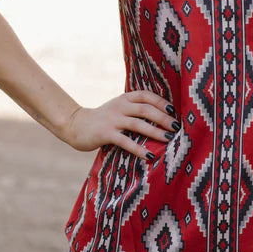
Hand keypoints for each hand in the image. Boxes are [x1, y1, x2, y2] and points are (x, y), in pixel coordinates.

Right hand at [61, 89, 179, 158]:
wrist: (76, 125)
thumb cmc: (103, 118)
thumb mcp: (119, 108)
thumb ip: (135, 108)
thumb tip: (161, 116)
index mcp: (125, 98)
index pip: (146, 95)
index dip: (161, 102)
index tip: (174, 111)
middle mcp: (120, 106)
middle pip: (146, 109)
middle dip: (163, 118)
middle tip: (176, 127)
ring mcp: (113, 119)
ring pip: (138, 124)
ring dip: (155, 132)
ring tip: (169, 139)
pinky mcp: (106, 134)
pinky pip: (126, 141)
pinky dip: (139, 149)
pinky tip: (150, 156)